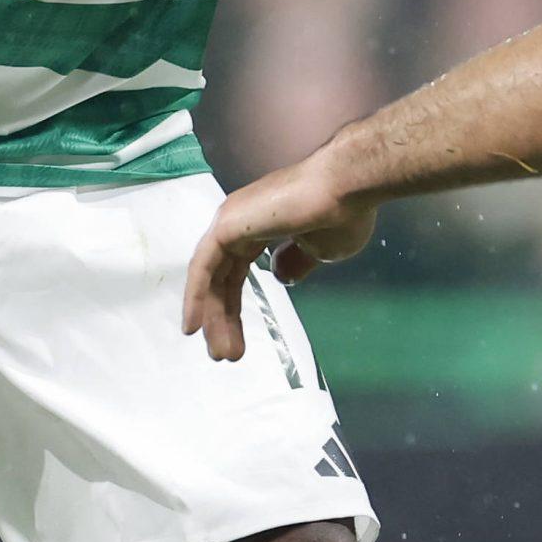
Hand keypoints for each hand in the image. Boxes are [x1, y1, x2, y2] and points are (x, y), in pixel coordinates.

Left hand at [183, 155, 377, 360]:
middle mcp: (240, 220)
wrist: (346, 187)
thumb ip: (295, 263)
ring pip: (211, 276)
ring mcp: (231, 219)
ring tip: (220, 353)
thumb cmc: (341, 215)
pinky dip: (196, 296)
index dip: (233, 306)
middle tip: (226, 354)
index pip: (237, 271)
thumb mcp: (319, 250)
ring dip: (212, 315)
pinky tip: (195, 326)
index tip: (237, 341)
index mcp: (262, 224)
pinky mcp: (227, 224)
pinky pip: (204, 266)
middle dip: (223, 317)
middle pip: (221, 277)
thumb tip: (280, 277)